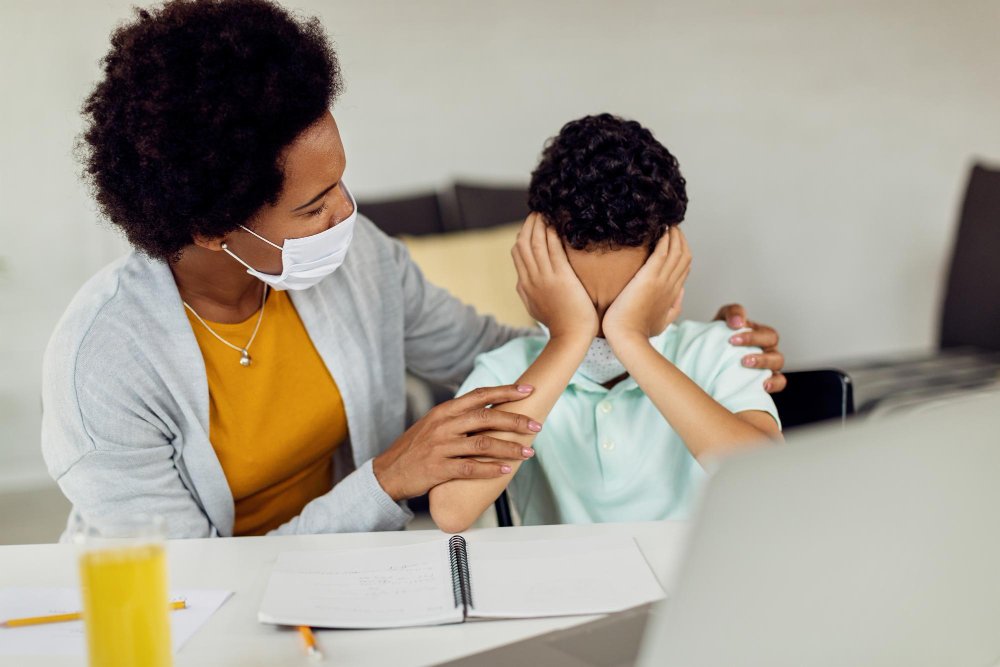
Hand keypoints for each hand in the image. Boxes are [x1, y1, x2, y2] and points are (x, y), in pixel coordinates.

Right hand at [372, 384, 540, 499]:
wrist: (388, 472)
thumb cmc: (416, 448)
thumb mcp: (434, 424)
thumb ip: (459, 417)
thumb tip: (490, 410)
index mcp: (445, 411)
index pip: (480, 395)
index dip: (505, 391)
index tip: (528, 390)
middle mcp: (444, 425)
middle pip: (486, 418)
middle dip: (515, 421)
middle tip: (536, 425)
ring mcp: (441, 447)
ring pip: (483, 444)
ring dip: (509, 448)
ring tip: (528, 452)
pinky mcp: (439, 468)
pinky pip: (470, 468)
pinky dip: (490, 469)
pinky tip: (506, 471)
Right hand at [512, 213, 597, 339]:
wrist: (570, 337)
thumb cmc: (559, 325)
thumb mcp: (535, 308)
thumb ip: (528, 293)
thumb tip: (522, 283)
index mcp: (524, 286)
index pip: (518, 254)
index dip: (522, 236)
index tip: (530, 225)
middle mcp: (531, 279)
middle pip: (523, 244)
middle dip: (528, 225)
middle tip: (536, 212)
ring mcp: (545, 277)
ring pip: (536, 243)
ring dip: (539, 225)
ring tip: (544, 212)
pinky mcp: (560, 277)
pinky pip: (553, 250)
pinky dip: (552, 234)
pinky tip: (555, 224)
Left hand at [603, 226, 690, 344]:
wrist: (627, 338)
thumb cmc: (639, 332)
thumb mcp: (663, 321)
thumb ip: (674, 307)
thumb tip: (680, 293)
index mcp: (673, 294)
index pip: (684, 267)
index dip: (682, 251)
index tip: (675, 241)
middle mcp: (671, 285)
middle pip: (684, 255)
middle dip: (680, 239)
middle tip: (672, 226)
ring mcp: (662, 281)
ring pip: (677, 251)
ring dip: (674, 234)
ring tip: (668, 222)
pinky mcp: (649, 278)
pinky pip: (663, 252)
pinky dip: (665, 238)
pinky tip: (662, 228)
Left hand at [714, 304, 785, 392]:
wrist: (709, 359)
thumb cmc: (718, 339)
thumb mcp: (722, 320)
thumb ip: (731, 313)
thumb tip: (738, 322)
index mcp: (758, 332)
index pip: (761, 329)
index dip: (750, 334)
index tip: (731, 339)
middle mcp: (766, 346)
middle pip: (771, 339)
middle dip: (755, 343)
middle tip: (736, 348)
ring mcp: (768, 363)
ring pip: (778, 360)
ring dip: (764, 361)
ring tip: (746, 364)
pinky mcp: (766, 380)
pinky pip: (779, 381)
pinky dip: (775, 383)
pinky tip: (763, 385)